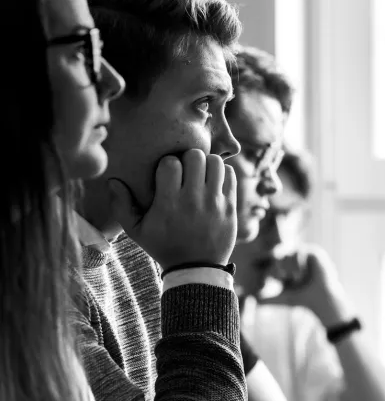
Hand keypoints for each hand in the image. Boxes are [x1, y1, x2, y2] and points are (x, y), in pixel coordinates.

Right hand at [107, 149, 236, 269]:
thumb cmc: (164, 247)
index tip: (168, 174)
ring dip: (207, 163)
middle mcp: (192, 200)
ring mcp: (214, 202)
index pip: (170, 163)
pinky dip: (223, 173)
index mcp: (169, 203)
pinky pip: (230, 175)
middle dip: (188, 159)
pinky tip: (214, 181)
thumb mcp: (137, 231)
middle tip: (186, 169)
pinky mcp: (230, 206)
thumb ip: (121, 207)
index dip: (168, 164)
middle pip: (195, 156)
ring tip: (201, 173)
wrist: (196, 268)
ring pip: (215, 162)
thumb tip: (112, 181)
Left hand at [260, 244, 354, 326]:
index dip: (274, 270)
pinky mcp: (315, 253)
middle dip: (280, 266)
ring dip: (289, 265)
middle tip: (285, 277)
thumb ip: (268, 300)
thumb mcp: (283, 298)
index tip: (280, 280)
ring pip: (290, 252)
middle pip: (280, 254)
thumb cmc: (303, 299)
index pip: (274, 261)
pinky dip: (298, 263)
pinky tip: (301, 274)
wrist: (320, 300)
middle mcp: (296, 259)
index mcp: (287, 267)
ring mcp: (306, 255)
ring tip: (295, 277)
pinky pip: (300, 251)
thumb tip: (254, 302)